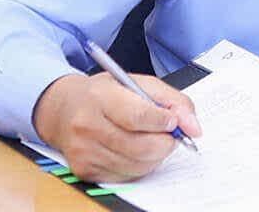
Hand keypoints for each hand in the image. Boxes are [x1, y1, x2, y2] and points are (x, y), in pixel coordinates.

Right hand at [33, 71, 201, 183]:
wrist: (64, 110)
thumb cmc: (106, 94)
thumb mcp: (140, 83)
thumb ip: (173, 101)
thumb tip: (194, 128)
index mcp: (101, 97)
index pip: (138, 116)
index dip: (163, 121)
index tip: (172, 121)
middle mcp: (88, 125)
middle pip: (140, 146)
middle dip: (165, 143)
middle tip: (169, 135)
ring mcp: (84, 151)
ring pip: (136, 165)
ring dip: (155, 155)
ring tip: (153, 140)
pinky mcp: (84, 170)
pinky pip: (125, 176)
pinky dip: (139, 165)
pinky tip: (135, 150)